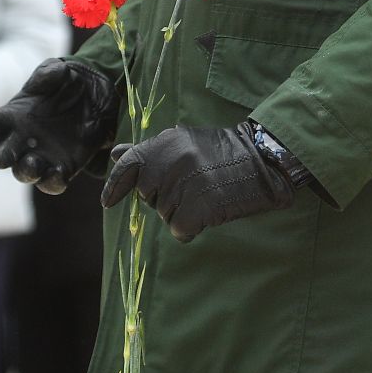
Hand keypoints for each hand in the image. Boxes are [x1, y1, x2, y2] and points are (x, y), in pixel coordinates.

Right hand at [0, 58, 119, 194]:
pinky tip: (60, 173)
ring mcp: (39, 157)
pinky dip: (53, 182)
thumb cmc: (66, 84)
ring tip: (33, 163)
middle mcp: (20, 141)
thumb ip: (50, 72)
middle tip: (7, 153)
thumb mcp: (60, 72)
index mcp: (11, 117)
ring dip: (25, 171)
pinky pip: (51, 183)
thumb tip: (47, 76)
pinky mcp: (62, 169)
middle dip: (2, 156)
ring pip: (23, 173)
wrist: (96, 100)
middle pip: (0, 156)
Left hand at [100, 121, 295, 243]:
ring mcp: (186, 185)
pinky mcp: (200, 208)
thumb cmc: (223, 152)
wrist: (265, 161)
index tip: (107, 202)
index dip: (115, 185)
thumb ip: (149, 151)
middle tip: (190, 187)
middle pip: (147, 196)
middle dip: (162, 198)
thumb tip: (115, 154)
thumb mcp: (185, 142)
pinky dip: (191, 228)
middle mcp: (172, 162)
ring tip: (204, 196)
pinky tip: (208, 213)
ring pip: (165, 215)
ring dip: (180, 213)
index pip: (129, 164)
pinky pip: (179, 230)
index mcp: (166, 142)